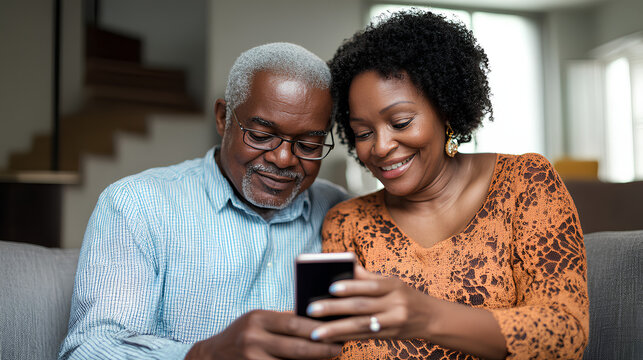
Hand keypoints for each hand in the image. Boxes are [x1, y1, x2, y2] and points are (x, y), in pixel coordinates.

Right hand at [185, 310, 341, 359]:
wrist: (211, 356)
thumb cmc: (242, 334)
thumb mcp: (258, 320)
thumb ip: (283, 320)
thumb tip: (317, 318)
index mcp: (258, 319)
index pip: (294, 323)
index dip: (318, 328)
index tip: (336, 330)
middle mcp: (253, 339)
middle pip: (296, 348)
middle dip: (321, 350)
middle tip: (339, 349)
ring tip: (329, 359)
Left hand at [306, 266, 436, 341]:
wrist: (431, 318)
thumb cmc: (404, 295)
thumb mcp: (391, 281)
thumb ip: (368, 276)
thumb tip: (344, 263)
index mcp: (394, 285)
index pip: (371, 285)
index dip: (352, 286)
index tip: (331, 287)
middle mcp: (396, 304)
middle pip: (362, 306)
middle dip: (335, 309)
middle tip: (312, 309)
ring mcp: (394, 322)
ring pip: (361, 326)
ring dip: (336, 329)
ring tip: (315, 332)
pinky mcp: (390, 336)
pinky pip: (364, 337)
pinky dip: (345, 338)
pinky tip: (328, 339)